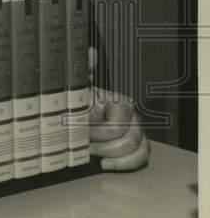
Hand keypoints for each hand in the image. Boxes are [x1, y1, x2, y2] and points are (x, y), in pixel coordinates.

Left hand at [87, 53, 149, 170]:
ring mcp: (136, 131)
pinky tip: (106, 165)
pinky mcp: (134, 146)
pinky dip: (125, 165)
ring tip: (94, 155)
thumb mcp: (77, 84)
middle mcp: (133, 116)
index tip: (81, 132)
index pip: (116, 127)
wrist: (78, 112)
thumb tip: (90, 52)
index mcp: (121, 102)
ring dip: (113, 156)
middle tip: (86, 145)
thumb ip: (84, 68)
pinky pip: (141, 158)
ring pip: (138, 150)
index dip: (97, 133)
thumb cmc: (77, 100)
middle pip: (129, 140)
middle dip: (104, 146)